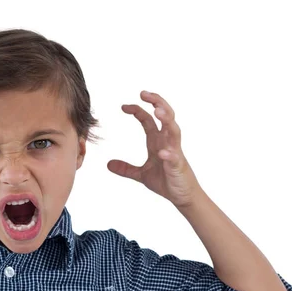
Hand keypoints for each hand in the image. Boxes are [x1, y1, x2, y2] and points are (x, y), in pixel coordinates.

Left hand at [107, 91, 201, 207]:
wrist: (182, 197)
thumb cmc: (166, 181)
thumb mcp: (141, 175)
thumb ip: (126, 168)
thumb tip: (108, 164)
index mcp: (158, 141)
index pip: (148, 120)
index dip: (138, 110)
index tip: (124, 106)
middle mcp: (168, 142)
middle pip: (166, 116)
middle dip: (157, 103)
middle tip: (144, 93)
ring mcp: (175, 153)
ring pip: (173, 130)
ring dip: (167, 120)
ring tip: (157, 111)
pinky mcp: (178, 167)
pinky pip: (174, 158)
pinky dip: (169, 154)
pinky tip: (162, 153)